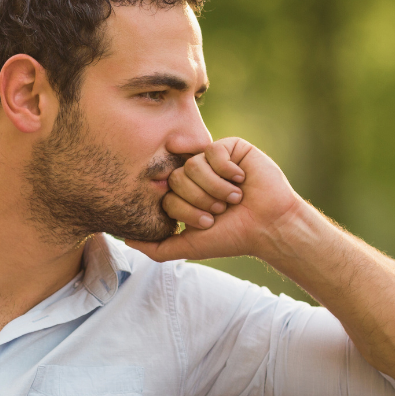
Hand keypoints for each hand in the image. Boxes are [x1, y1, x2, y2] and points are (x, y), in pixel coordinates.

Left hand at [126, 137, 305, 261]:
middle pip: (177, 179)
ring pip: (193, 165)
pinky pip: (213, 151)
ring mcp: (212, 160)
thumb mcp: (189, 246)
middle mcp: (196, 176)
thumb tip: (126, 240)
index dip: (186, 211)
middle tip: (222, 210)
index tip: (208, 222)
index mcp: (185, 195)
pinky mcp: (231, 148)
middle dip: (200, 200)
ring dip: (216, 188)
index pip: (167, 195)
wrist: (268, 226)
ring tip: (234, 198)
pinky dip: (227, 171)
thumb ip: (157, 247)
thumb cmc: (232, 237)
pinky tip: (241, 180)